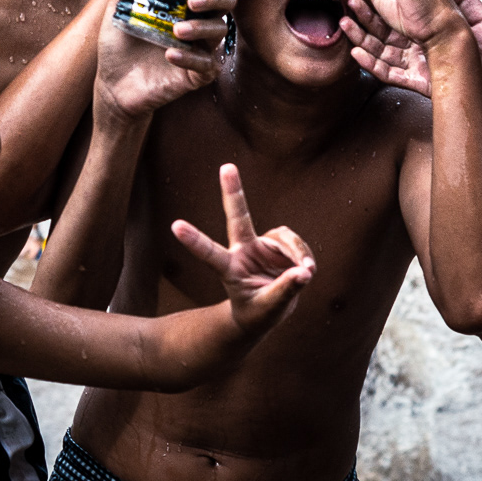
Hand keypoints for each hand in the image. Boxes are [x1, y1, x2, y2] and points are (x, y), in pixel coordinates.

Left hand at [94, 0, 259, 119]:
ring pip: (219, 31)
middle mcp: (200, 20)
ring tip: (177, 30)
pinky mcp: (198, 74)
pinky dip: (190, 58)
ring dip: (200, 29)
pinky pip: (206, 65)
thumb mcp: (119, 3)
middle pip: (228, 0)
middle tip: (193, 1)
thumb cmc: (121, 41)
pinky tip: (171, 54)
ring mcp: (202, 48)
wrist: (111, 84)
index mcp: (187, 0)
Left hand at [172, 164, 315, 334]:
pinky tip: (306, 270)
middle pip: (238, 217)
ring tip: (307, 273)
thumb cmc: (258, 313)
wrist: (265, 312)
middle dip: (233, 192)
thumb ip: (285, 291)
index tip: (174, 226)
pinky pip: (296, 244)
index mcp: (229, 269)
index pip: (209, 254)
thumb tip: (305, 272)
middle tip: (227, 167)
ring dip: (298, 253)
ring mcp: (261, 245)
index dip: (194, 240)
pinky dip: (304, 256)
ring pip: (284, 238)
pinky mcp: (278, 244)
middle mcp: (243, 251)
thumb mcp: (268, 309)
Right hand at [342, 0, 481, 121]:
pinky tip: (356, 53)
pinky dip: (371, 65)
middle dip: (366, 20)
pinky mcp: (421, 85)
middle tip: (348, 5)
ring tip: (344, 24)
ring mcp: (422, 68)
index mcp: (438, 33)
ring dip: (362, 39)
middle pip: (387, 34)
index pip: (405, 17)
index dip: (386, 4)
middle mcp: (426, 50)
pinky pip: (390, 75)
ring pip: (383, 52)